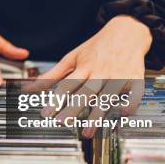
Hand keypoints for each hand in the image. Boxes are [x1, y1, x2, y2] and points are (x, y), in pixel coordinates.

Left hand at [39, 15, 151, 137]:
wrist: (126, 31)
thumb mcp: (72, 57)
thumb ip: (52, 75)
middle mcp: (100, 72)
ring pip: (107, 96)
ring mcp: (119, 75)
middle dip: (73, 108)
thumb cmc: (96, 47)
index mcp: (84, 66)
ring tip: (87, 132)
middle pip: (85, 92)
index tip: (45, 113)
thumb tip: (29, 88)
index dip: (55, 99)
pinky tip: (122, 114)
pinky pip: (134, 93)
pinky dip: (130, 103)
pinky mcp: (135, 78)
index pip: (67, 85)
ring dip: (97, 114)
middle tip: (61, 123)